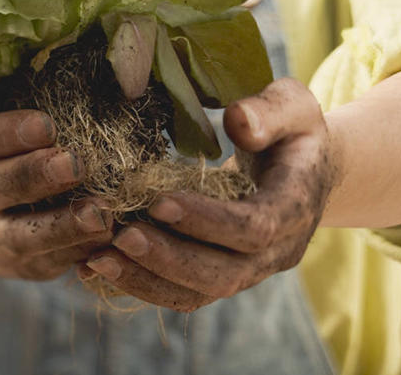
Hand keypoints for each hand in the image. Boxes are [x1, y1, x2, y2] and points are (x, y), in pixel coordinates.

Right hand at [0, 110, 113, 279]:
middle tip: (75, 164)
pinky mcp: (24, 267)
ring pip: (25, 236)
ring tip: (101, 213)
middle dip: (38, 176)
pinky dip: (83, 252)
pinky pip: (53, 262)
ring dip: (65, 226)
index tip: (46, 124)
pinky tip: (113, 239)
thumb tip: (84, 81)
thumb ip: (26, 108)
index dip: (9, 132)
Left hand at [80, 78, 338, 309]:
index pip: (253, 227)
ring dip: (145, 280)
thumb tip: (238, 121)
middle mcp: (276, 252)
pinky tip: (95, 267)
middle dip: (167, 259)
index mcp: (295, 209)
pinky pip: (182, 293)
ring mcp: (250, 271)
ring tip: (96, 259)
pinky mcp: (223, 274)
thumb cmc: (292, 129)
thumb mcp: (294, 106)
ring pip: (198, 293)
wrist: (305, 169)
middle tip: (119, 238)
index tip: (158, 202)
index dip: (206, 220)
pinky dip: (140, 284)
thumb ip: (271, 111)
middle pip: (222, 274)